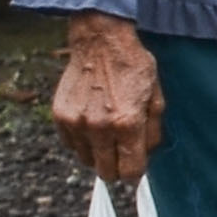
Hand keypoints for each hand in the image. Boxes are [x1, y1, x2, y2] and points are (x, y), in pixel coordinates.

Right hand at [51, 13, 164, 203]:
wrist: (101, 43)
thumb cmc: (133, 67)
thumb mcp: (156, 97)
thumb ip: (153, 132)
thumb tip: (148, 156)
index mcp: (127, 123)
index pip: (130, 171)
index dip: (135, 172)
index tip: (136, 165)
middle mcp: (99, 127)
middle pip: (106, 172)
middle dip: (117, 167)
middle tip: (122, 152)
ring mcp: (76, 122)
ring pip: (87, 160)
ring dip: (98, 153)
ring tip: (108, 132)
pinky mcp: (60, 116)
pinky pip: (71, 145)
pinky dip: (82, 141)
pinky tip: (92, 124)